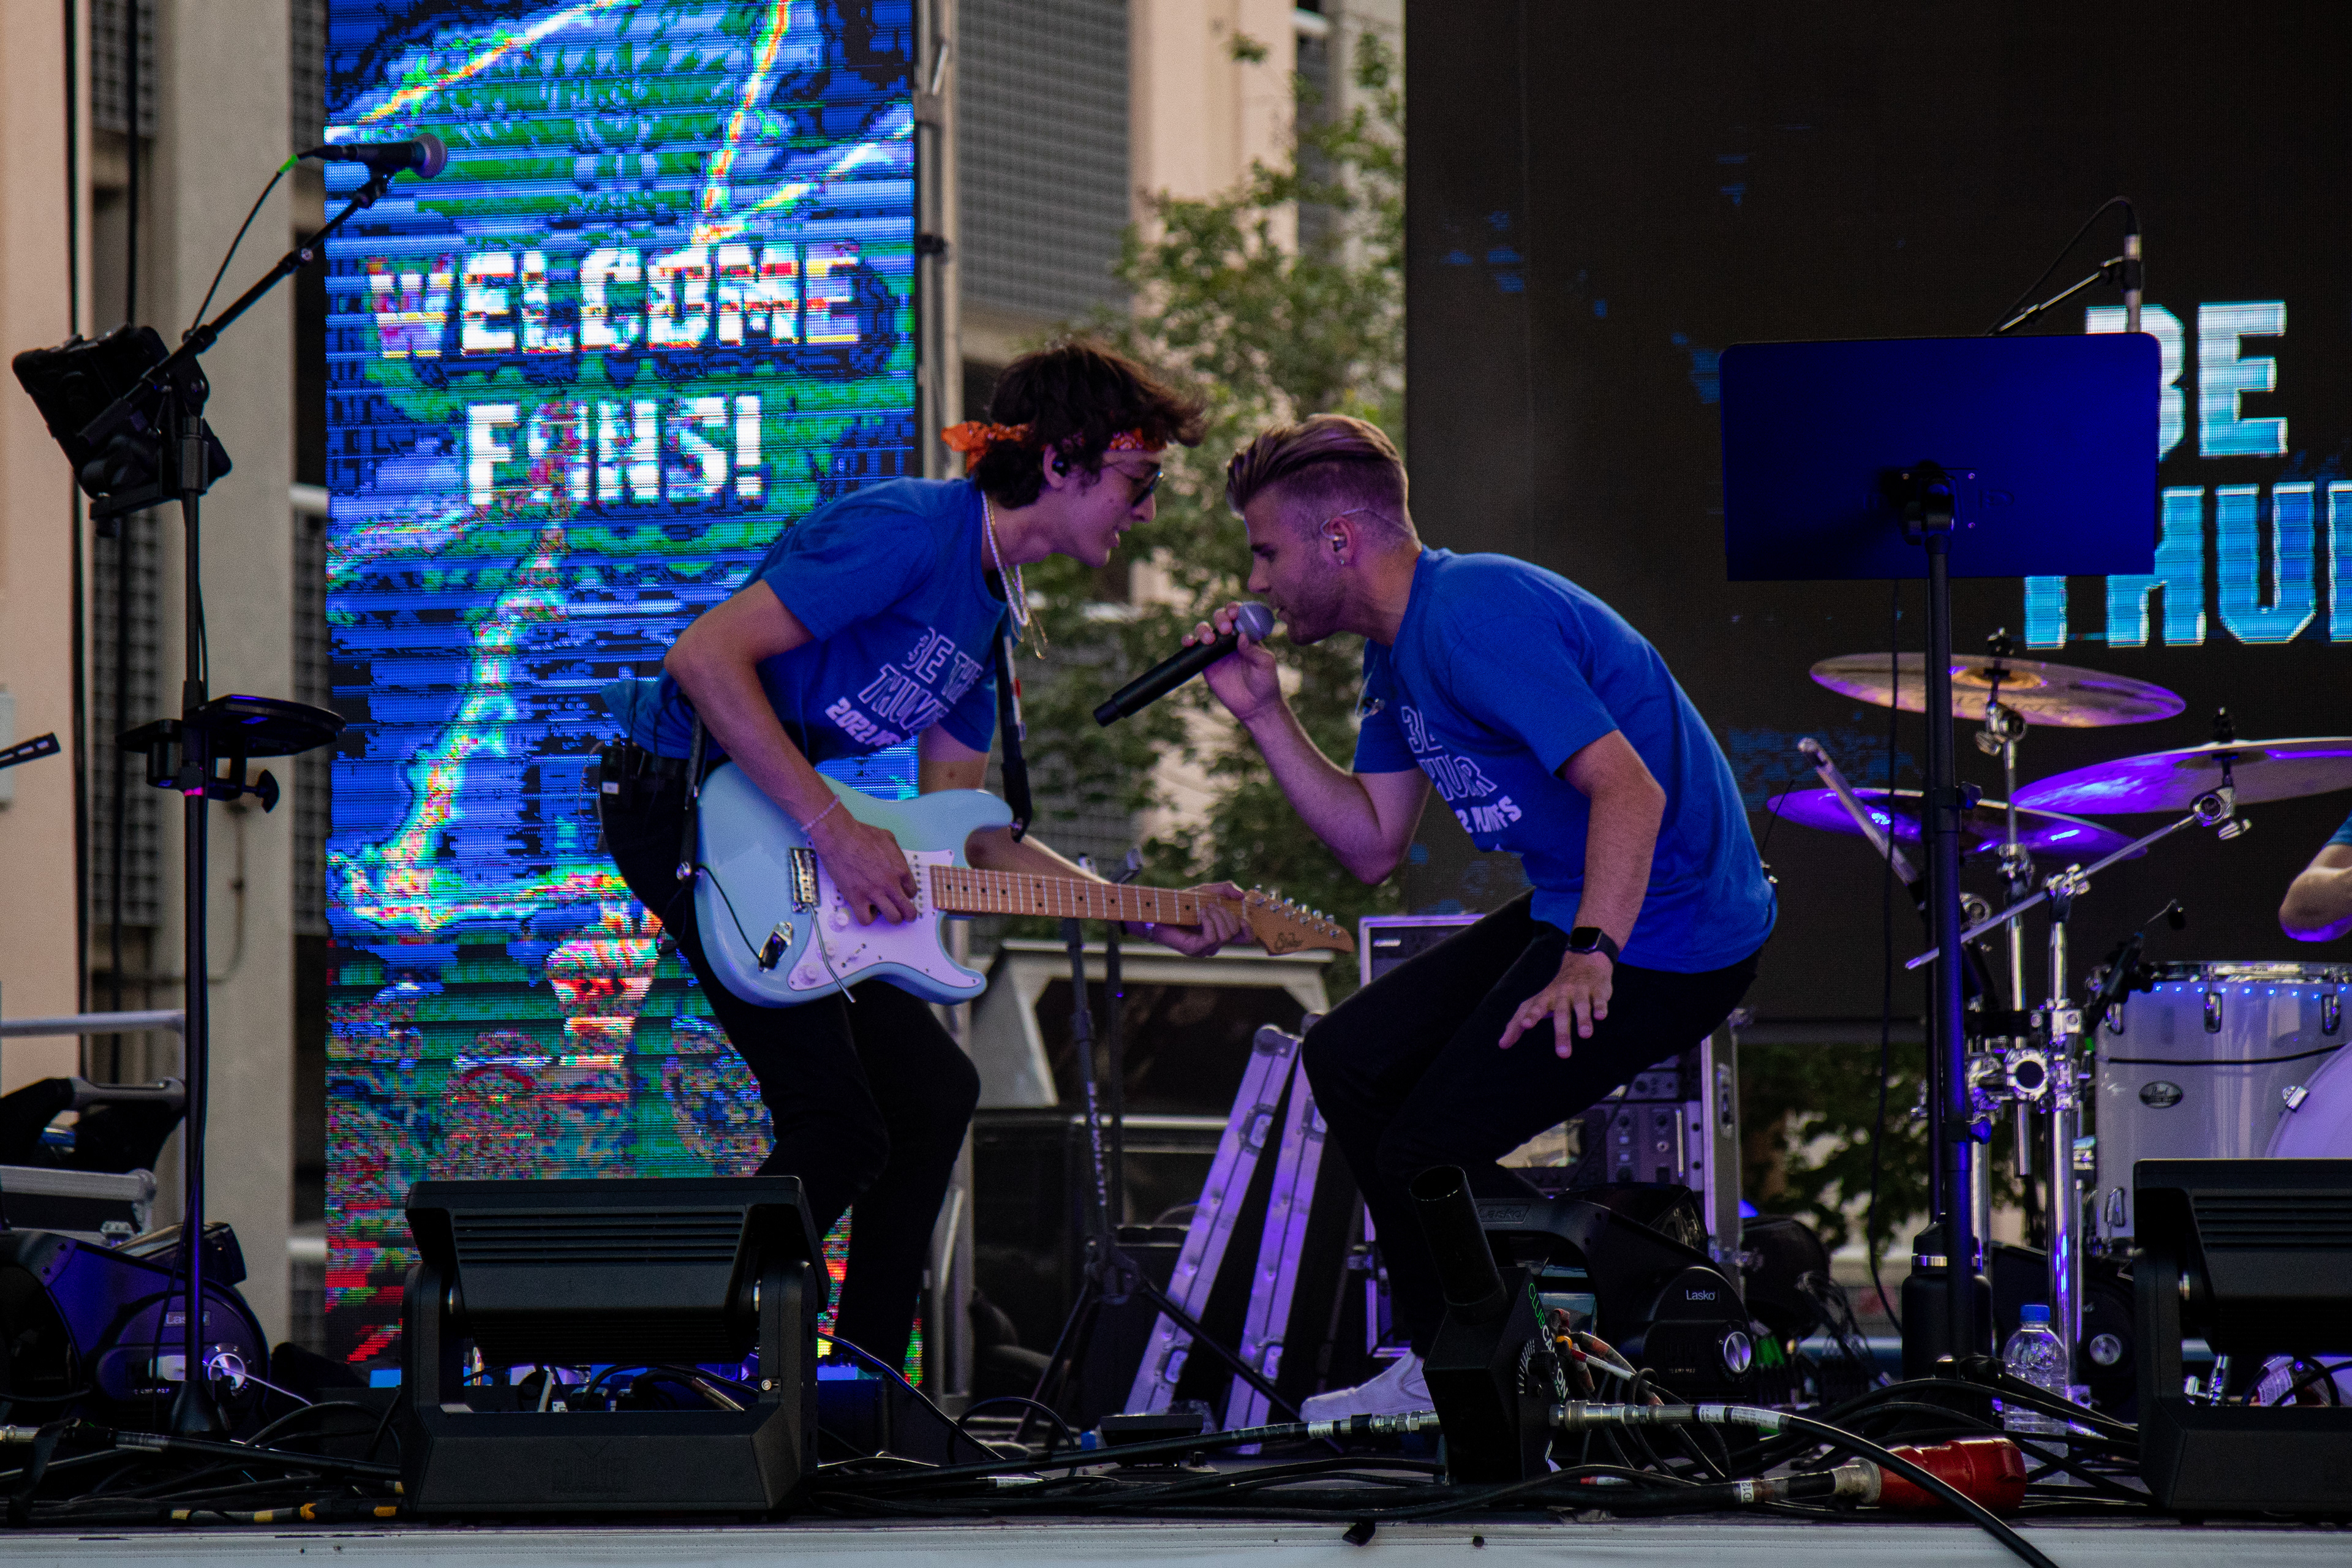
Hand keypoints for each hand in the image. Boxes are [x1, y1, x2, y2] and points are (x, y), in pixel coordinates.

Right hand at [810, 807, 918, 923]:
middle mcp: (890, 884)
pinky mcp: (856, 898)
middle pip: (908, 910)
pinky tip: (865, 909)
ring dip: (891, 918)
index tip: (901, 894)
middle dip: (908, 914)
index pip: (912, 891)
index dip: (907, 894)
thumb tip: (898, 862)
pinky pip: (866, 919)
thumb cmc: (861, 834)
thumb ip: (897, 853)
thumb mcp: (888, 838)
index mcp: (900, 869)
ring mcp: (874, 893)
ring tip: (886, 913)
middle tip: (905, 915)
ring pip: (892, 918)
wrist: (839, 836)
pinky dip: (867, 917)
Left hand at [1128, 881, 1250, 955]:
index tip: (1244, 916)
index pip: (1245, 938)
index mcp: (1221, 932)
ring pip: (1225, 935)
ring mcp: (1205, 948)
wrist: (1160, 910)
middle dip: (1226, 915)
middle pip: (1235, 933)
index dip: (1249, 929)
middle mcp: (1215, 943)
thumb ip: (1225, 890)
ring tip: (1204, 909)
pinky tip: (1200, 914)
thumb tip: (1241, 895)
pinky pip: (1211, 937)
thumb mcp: (1206, 892)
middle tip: (1211, 905)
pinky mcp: (1194, 949)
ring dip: (1217, 917)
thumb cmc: (1182, 903)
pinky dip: (1208, 922)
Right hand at [1188, 604, 1283, 725]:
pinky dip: (1189, 641)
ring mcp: (1217, 650)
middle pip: (1220, 617)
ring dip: (1204, 629)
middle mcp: (1231, 639)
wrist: (1254, 706)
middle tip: (1225, 629)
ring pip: (1205, 629)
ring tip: (1209, 640)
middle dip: (1220, 617)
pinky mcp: (1206, 662)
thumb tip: (1241, 635)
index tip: (1235, 613)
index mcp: (1247, 634)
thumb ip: (1255, 650)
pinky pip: (1194, 648)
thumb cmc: (1265, 683)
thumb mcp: (1265, 664)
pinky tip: (1190, 643)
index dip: (1235, 609)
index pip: (1239, 614)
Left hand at [1500, 950, 1614, 1055]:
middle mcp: (1562, 994)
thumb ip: (1518, 1022)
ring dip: (1582, 1020)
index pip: (1536, 1007)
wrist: (1584, 960)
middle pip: (1561, 1014)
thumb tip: (1502, 1044)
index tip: (1525, 1026)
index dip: (1531, 1015)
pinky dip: (1600, 1007)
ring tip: (1585, 1035)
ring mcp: (1580, 991)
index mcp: (1546, 998)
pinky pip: (1599, 999)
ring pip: (1581, 1006)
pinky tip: (1600, 1017)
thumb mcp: (1537, 1002)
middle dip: (1562, 1033)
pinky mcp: (1598, 990)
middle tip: (1563, 1055)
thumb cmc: (1556, 990)